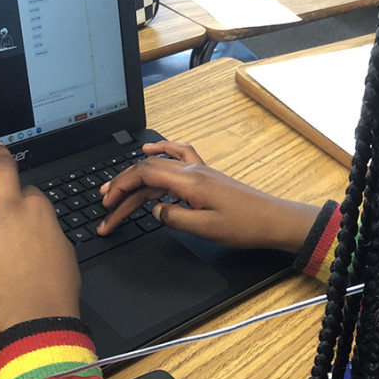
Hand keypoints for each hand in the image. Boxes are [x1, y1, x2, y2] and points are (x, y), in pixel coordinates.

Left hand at [0, 142, 80, 331]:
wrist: (35, 309)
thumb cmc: (55, 286)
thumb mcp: (64, 248)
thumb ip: (47, 229)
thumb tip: (37, 227)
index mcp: (38, 208)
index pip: (29, 189)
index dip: (23, 192)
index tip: (20, 195)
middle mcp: (11, 204)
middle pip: (2, 168)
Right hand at [98, 141, 319, 251]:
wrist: (273, 219)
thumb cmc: (244, 225)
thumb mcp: (204, 229)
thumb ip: (174, 217)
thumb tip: (153, 210)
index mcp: (189, 181)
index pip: (144, 174)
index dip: (121, 187)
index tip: (107, 203)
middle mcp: (191, 170)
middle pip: (146, 170)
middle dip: (121, 187)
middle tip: (104, 207)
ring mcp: (199, 170)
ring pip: (158, 168)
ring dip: (135, 180)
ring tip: (115, 192)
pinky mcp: (205, 176)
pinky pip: (177, 156)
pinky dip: (159, 153)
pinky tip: (150, 150)